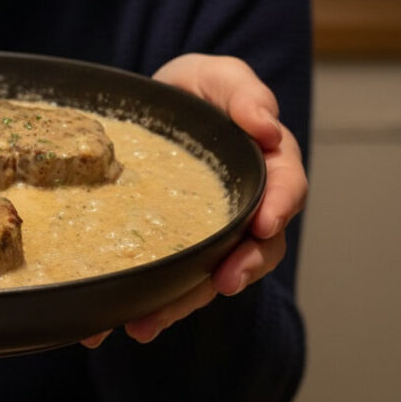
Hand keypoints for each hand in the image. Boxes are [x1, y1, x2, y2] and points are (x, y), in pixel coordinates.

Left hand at [80, 53, 306, 347]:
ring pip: (208, 277)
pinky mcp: (172, 250)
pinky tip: (115, 325)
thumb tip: (267, 125)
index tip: (265, 225)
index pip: (286, 189)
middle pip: (255, 248)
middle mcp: (244, 209)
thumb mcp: (217, 77)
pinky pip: (168, 282)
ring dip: (183, 303)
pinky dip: (145, 304)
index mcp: (265, 166)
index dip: (279, 207)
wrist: (148, 109)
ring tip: (148, 323)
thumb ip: (244, 92)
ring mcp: (208, 236)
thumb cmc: (194, 91)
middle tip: (224, 284)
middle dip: (240, 269)